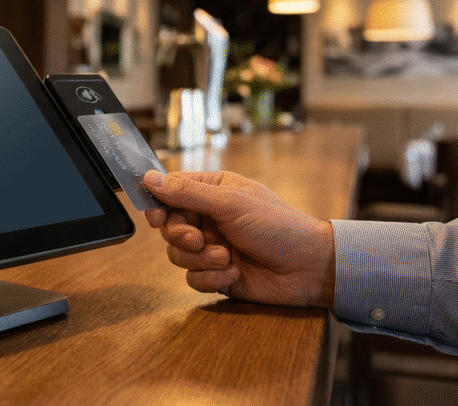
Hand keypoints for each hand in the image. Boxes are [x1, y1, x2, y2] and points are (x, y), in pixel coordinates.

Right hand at [142, 170, 334, 307]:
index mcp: (214, 191)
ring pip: (178, 255)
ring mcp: (212, 247)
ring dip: (200, 259)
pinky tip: (233, 274)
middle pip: (170, 227)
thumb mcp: (230, 203)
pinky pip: (192, 279)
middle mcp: (209, 218)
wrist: (308, 267)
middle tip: (199, 240)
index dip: (159, 205)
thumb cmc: (277, 226)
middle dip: (182, 236)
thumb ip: (188, 193)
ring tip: (225, 258)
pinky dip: (210, 278)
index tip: (155, 217)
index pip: (172, 192)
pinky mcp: (216, 275)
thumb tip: (149, 178)